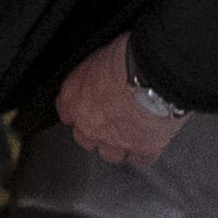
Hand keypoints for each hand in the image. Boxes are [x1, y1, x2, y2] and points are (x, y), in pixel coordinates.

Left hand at [58, 36, 186, 166]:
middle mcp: (89, 123)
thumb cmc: (125, 60)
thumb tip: (101, 75)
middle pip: (85, 138)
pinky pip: (139, 159)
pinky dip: (143, 153)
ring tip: (128, 136)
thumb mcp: (97, 58)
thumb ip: (93, 75)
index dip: (78, 111)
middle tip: (109, 123)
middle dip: (95, 132)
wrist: (151, 77)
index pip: (66, 112)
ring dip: (117, 146)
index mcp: (73, 97)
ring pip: (110, 154)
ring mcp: (115, 140)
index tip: (85, 109)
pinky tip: (148, 143)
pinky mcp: (142, 149)